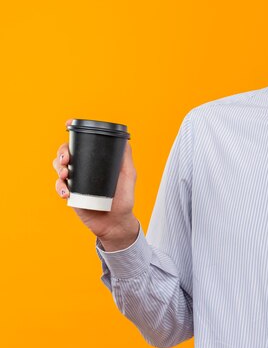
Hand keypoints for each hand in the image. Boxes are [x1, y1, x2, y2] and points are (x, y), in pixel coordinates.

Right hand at [52, 119, 138, 250]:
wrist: (117, 222)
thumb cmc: (124, 198)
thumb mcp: (128, 175)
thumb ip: (126, 158)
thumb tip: (125, 139)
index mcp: (95, 162)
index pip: (81, 144)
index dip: (72, 134)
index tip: (68, 124)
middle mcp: (84, 169)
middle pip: (65, 154)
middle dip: (62, 153)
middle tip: (67, 160)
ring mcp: (75, 182)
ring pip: (58, 168)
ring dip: (58, 168)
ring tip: (65, 174)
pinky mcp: (70, 195)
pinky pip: (59, 188)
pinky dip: (59, 187)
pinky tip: (66, 192)